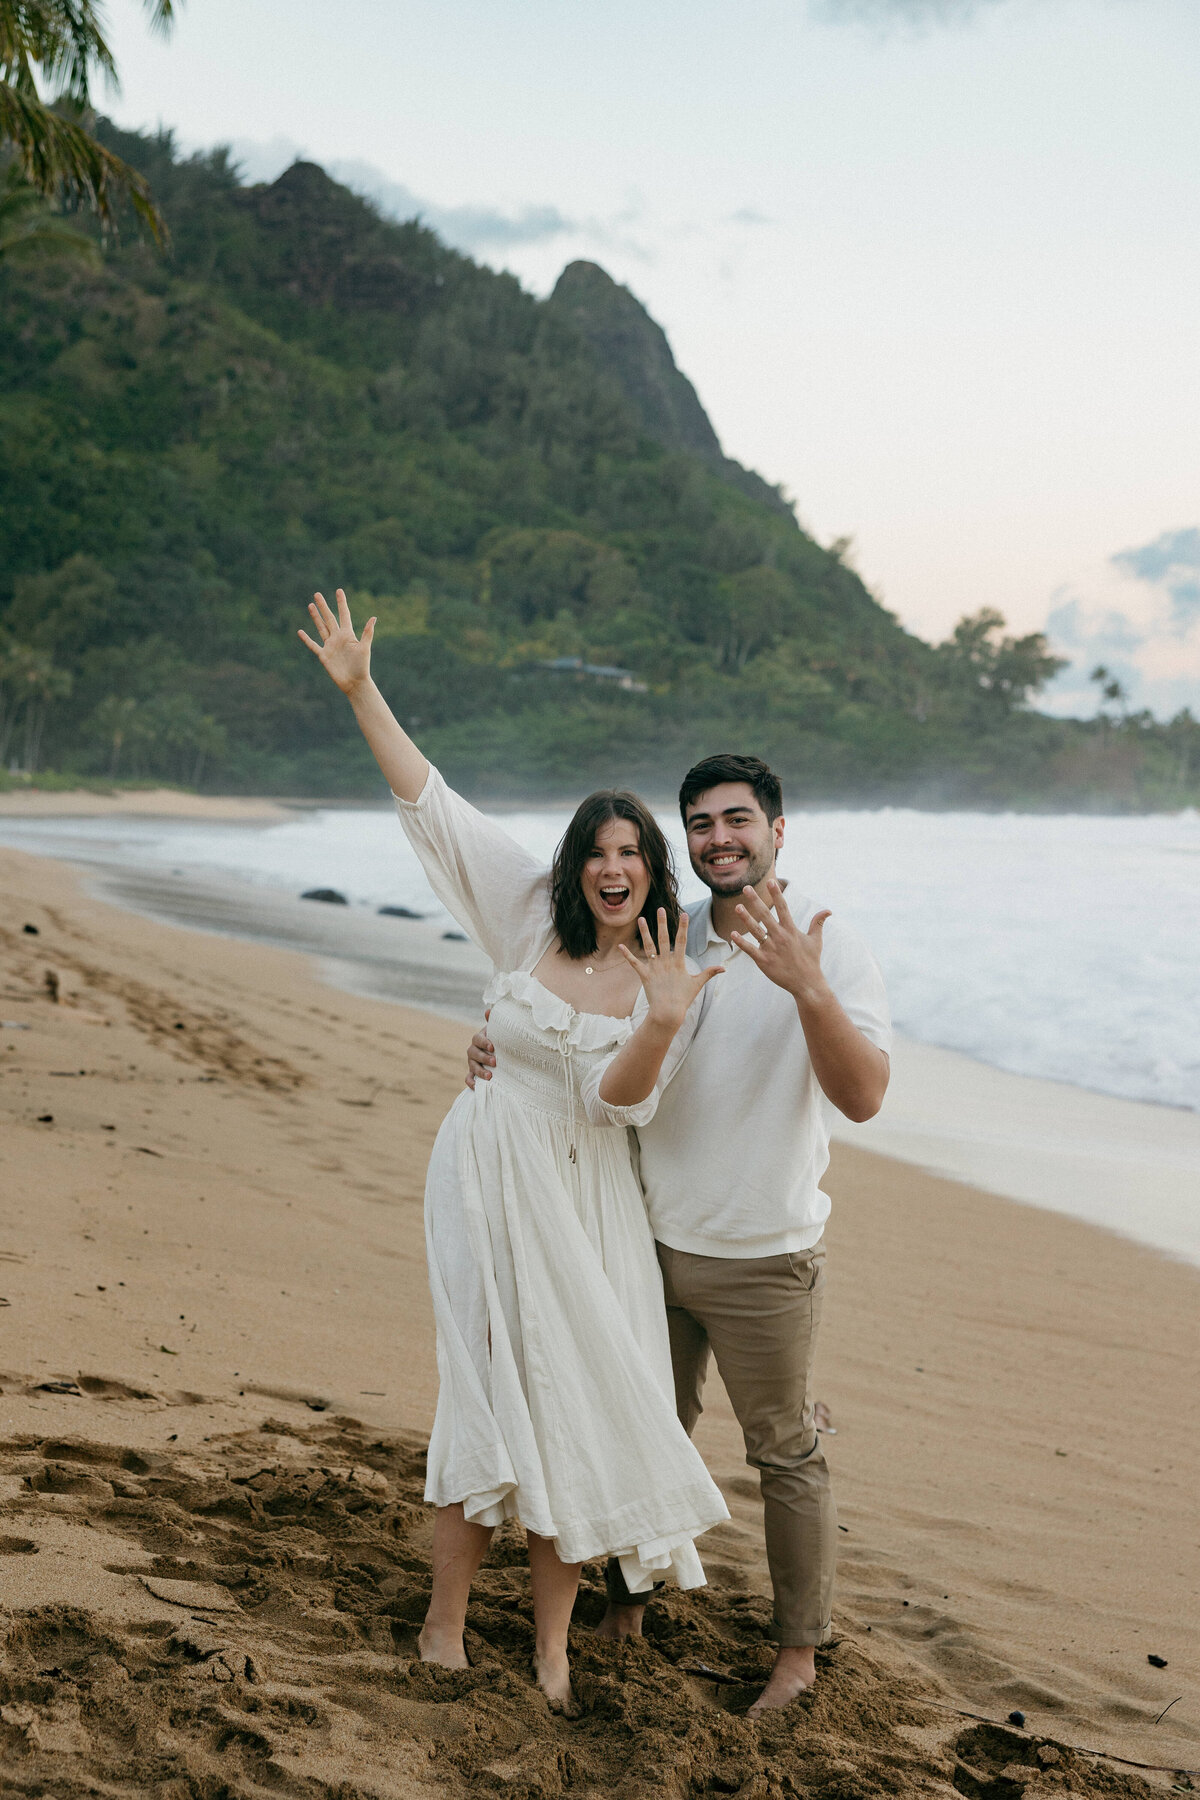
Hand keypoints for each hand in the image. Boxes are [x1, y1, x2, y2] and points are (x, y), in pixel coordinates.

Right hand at [299, 588, 375, 693]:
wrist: (355, 683)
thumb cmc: (362, 666)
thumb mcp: (364, 648)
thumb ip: (367, 633)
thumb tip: (373, 617)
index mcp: (348, 634)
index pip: (344, 615)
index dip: (341, 603)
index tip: (339, 591)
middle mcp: (338, 638)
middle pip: (329, 618)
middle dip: (323, 606)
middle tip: (317, 594)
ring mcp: (330, 646)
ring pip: (321, 628)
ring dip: (316, 617)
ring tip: (310, 605)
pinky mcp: (324, 655)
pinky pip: (313, 645)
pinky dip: (306, 639)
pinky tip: (300, 632)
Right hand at [466, 1012, 493, 1089]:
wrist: (499, 1052)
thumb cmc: (499, 1040)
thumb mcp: (497, 1031)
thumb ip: (493, 1021)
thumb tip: (488, 1010)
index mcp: (479, 1039)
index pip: (477, 1039)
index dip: (484, 1042)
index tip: (493, 1047)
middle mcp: (473, 1050)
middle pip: (473, 1053)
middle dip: (484, 1058)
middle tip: (495, 1062)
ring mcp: (472, 1062)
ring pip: (472, 1066)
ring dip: (479, 1071)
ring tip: (490, 1076)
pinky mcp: (473, 1073)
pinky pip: (468, 1078)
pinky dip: (471, 1083)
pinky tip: (477, 1087)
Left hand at [619, 909, 721, 1030]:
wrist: (668, 1013)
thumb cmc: (683, 999)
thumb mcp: (697, 985)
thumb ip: (709, 973)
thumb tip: (724, 968)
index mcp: (678, 962)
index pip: (682, 940)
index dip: (684, 927)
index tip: (685, 914)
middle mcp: (666, 962)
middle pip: (664, 938)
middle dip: (663, 923)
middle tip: (660, 909)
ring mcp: (654, 968)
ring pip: (648, 946)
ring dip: (645, 932)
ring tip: (641, 919)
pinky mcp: (644, 975)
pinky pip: (634, 963)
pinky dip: (627, 954)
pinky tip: (620, 945)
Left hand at [730, 880, 830, 1001]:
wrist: (807, 984)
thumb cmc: (811, 961)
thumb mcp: (816, 940)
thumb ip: (818, 923)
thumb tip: (828, 910)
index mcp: (791, 930)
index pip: (783, 908)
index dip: (776, 894)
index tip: (771, 882)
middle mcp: (780, 937)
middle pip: (766, 915)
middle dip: (755, 900)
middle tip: (746, 888)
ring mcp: (771, 949)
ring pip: (755, 930)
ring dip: (746, 918)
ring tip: (737, 907)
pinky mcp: (764, 961)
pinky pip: (750, 950)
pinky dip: (741, 942)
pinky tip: (733, 934)